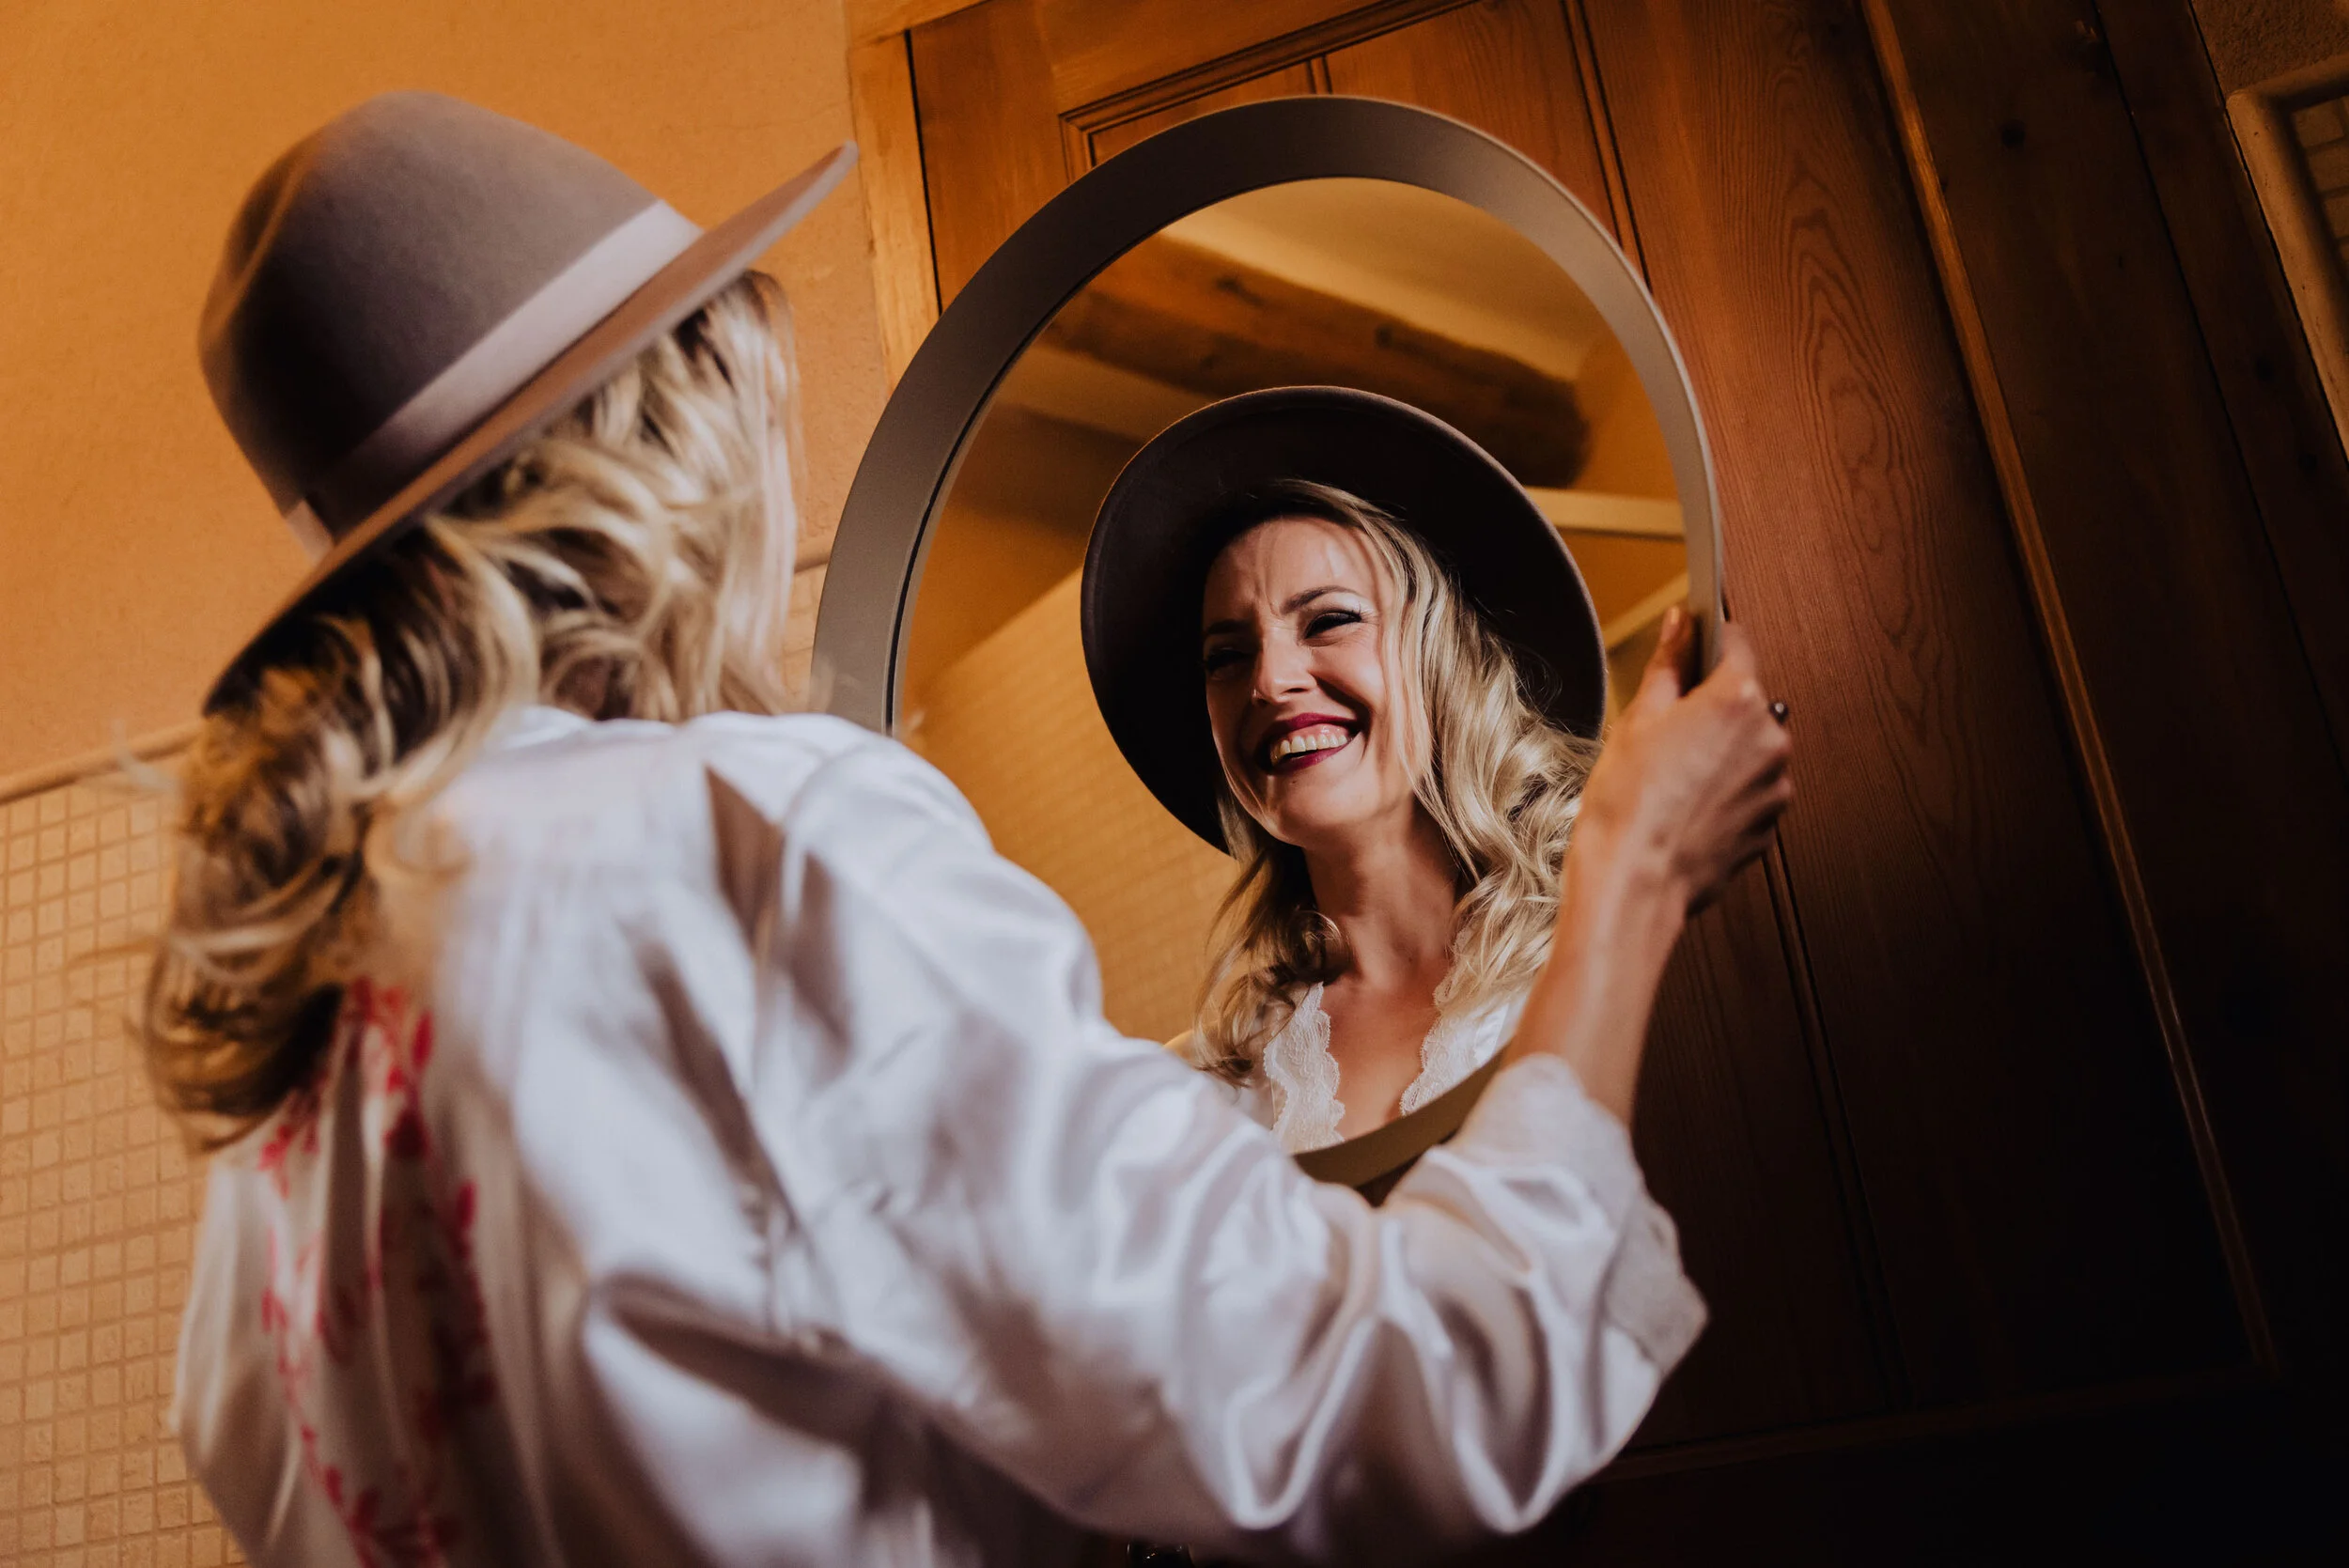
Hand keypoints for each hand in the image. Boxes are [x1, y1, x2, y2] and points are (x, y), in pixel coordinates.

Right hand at [1574, 608, 1792, 916]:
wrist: (1634, 880)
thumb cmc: (1627, 804)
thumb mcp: (1637, 718)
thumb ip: (1668, 664)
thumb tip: (1680, 626)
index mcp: (1737, 700)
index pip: (1736, 644)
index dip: (1708, 643)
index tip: (1693, 647)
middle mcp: (1768, 738)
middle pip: (1743, 700)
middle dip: (1710, 708)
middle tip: (1664, 733)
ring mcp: (1774, 784)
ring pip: (1748, 749)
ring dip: (1721, 753)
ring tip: (1673, 778)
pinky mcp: (1770, 823)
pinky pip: (1750, 791)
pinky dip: (1726, 792)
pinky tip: (1687, 806)